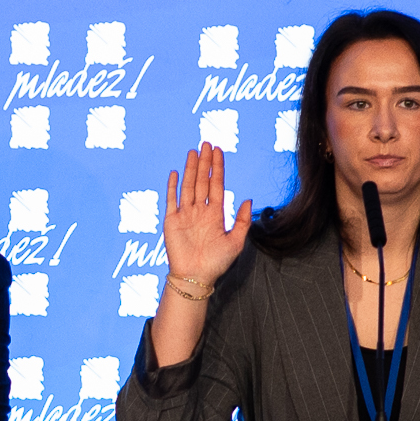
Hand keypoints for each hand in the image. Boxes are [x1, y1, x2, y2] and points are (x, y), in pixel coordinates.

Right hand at [160, 142, 250, 294]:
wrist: (196, 277)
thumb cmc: (216, 263)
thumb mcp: (236, 242)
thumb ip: (242, 221)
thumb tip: (247, 199)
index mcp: (215, 214)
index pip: (217, 185)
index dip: (218, 168)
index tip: (219, 151)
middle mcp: (200, 211)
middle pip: (202, 181)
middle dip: (205, 162)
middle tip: (207, 143)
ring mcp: (185, 214)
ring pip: (189, 186)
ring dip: (191, 168)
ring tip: (194, 151)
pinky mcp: (171, 221)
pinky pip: (172, 200)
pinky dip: (173, 186)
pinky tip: (176, 172)